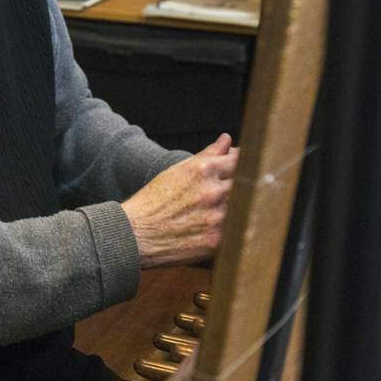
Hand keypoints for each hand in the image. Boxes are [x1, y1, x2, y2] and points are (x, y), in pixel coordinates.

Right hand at [121, 133, 238, 267]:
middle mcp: (213, 192)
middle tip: (230, 193)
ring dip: (238, 208)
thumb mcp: (178, 170)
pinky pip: (235, 231)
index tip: (243, 168)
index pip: (241, 160)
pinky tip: (216, 228)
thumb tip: (227, 139)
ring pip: (243, 208)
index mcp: (203, 170)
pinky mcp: (216, 240)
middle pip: (246, 184)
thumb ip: (208, 154)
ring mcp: (217, 217)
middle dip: (242, 186)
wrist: (134, 235)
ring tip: (219, 213)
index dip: (243, 164)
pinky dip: (231, 229)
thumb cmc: (153, 201)